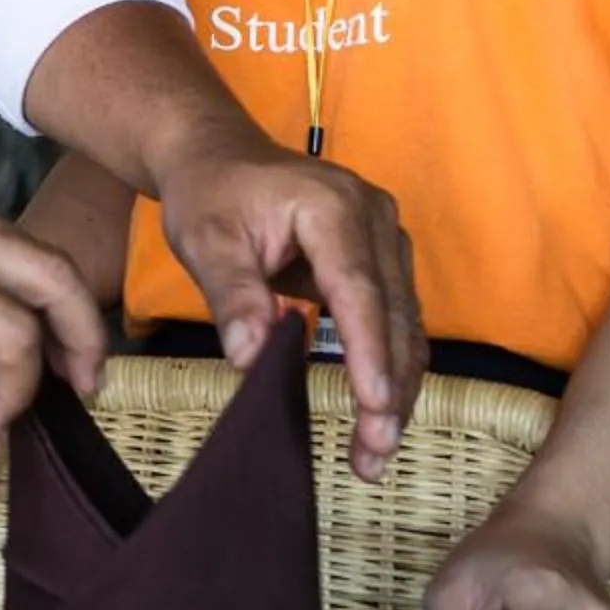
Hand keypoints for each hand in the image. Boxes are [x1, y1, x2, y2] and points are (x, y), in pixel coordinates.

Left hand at [153, 147, 425, 478]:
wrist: (219, 155)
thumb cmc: (209, 193)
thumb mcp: (204, 239)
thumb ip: (232, 294)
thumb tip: (249, 357)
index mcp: (332, 206)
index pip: (358, 288)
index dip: (369, 350)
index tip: (375, 405)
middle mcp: (374, 218)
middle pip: (394, 315)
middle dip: (389, 389)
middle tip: (373, 454)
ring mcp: (385, 237)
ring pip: (405, 326)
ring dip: (396, 389)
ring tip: (374, 452)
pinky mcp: (382, 258)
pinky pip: (395, 320)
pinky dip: (389, 368)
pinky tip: (376, 412)